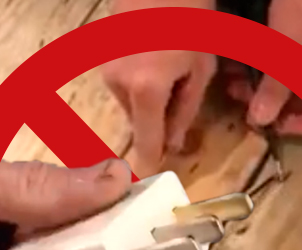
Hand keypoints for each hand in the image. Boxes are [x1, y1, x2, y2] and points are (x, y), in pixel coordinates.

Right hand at [102, 0, 216, 175]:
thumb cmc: (192, 18)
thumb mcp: (201, 69)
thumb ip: (185, 112)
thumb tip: (174, 145)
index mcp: (145, 89)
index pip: (146, 140)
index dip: (152, 160)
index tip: (151, 178)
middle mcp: (117, 84)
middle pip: (137, 121)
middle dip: (156, 120)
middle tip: (180, 97)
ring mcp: (105, 68)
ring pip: (129, 102)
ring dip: (147, 100)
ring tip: (169, 68)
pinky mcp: (101, 55)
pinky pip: (122, 83)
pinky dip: (138, 82)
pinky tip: (154, 59)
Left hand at [226, 0, 301, 134]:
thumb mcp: (285, 61)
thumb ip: (272, 94)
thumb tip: (258, 121)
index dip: (286, 126)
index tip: (260, 120)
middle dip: (269, 98)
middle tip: (240, 92)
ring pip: (299, 78)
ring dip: (268, 78)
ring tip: (237, 73)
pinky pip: (300, 58)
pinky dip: (277, 60)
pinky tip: (253, 53)